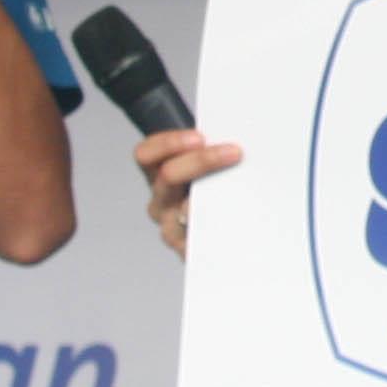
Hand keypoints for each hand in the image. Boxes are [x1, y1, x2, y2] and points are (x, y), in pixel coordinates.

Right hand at [133, 130, 245, 257]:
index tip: (199, 137)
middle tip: (234, 152)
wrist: (224, 238)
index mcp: (157, 175)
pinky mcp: (187, 251)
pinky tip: (237, 218)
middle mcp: (160, 202)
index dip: (168, 143)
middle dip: (201, 161)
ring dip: (212, 195)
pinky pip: (198, 238)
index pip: (146, 154)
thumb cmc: (216, 191)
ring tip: (237, 188)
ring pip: (185, 208)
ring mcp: (171, 227)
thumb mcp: (207, 169)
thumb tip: (239, 136)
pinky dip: (218, 226)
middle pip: (168, 175)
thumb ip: (212, 150)